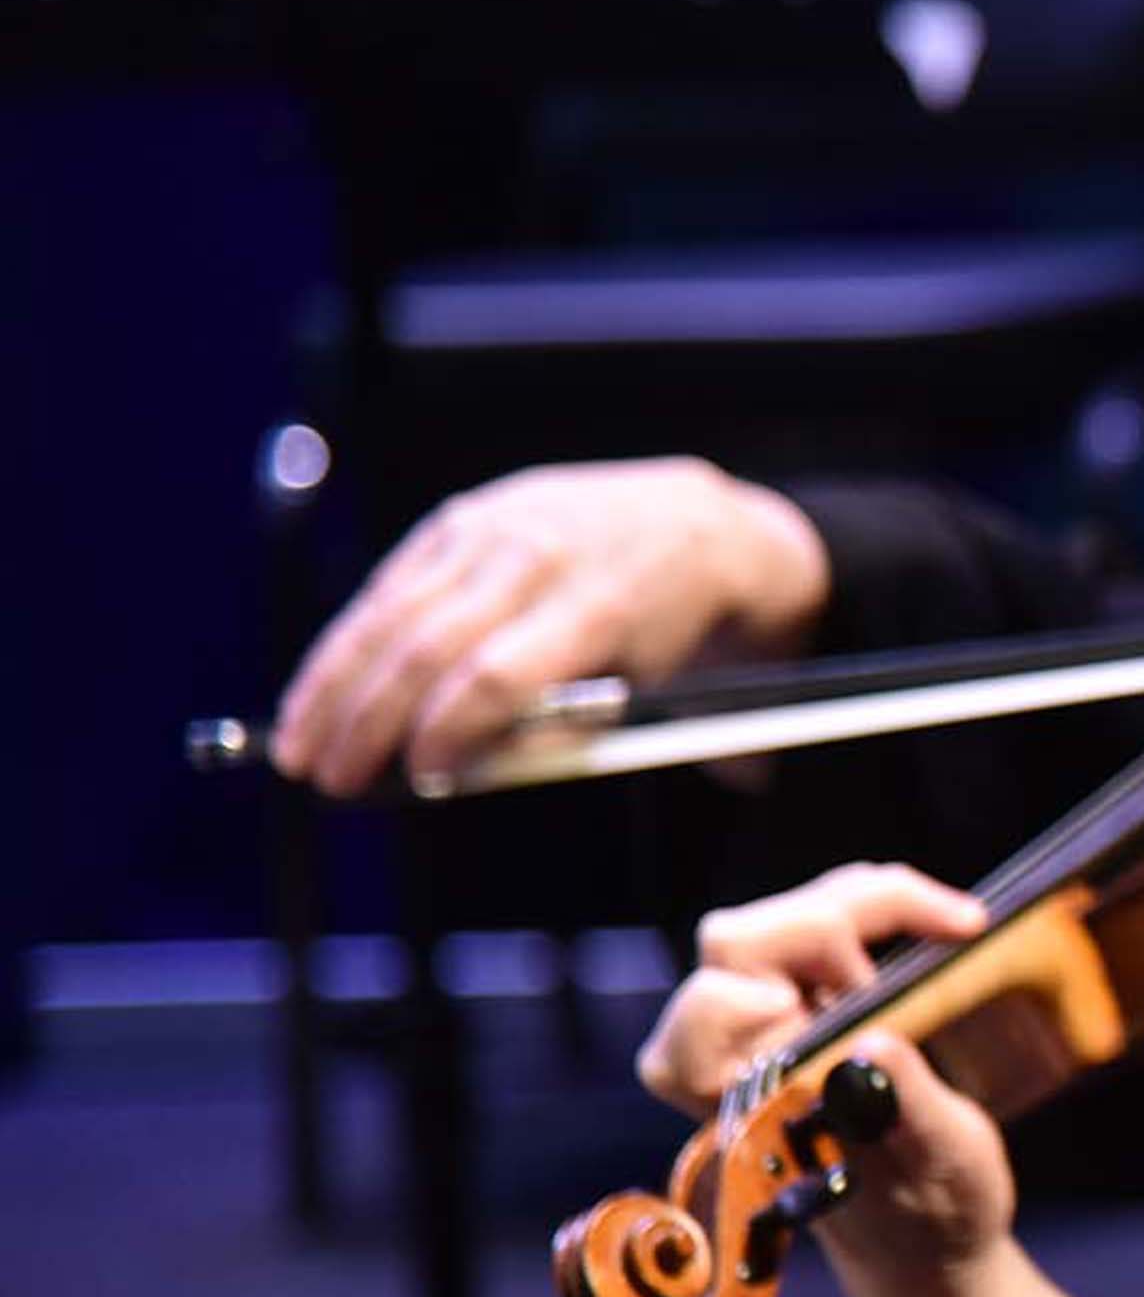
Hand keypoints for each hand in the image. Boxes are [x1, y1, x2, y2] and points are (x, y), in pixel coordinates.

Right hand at [272, 455, 830, 795]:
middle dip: (369, 720)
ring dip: (333, 685)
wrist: (691, 525)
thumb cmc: (667, 626)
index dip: (450, 731)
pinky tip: (318, 691)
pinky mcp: (460, 518)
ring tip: (299, 746)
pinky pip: (390, 585)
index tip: (418, 778)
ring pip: (392, 612)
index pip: (501, 675)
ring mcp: (492, 528)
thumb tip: (457, 769)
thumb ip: (560, 729)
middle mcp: (537, 557)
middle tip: (331, 779)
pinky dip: (348, 642)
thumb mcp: (647, 687)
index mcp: (598, 604)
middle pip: (429, 644)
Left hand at [637, 863, 1014, 1288]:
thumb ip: (909, 1113)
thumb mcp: (943, 1169)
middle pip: (738, 943)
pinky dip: (877, 908)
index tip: (838, 1001)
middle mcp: (746, 1060)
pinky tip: (937, 923)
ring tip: (947, 925)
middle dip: (831, 921)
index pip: (701, 1018)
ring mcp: (776, 1027)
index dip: (747, 995)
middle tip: (927, 943)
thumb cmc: (934, 1218)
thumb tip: (875, 1048)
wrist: (933, 1237)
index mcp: (751, 1108)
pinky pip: (819, 922)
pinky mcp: (812, 1004)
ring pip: (781, 920)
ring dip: (862, 905)